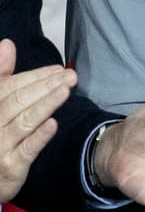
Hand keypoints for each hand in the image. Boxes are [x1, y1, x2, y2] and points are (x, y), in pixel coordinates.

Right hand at [0, 38, 76, 201]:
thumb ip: (1, 76)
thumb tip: (7, 44)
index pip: (9, 88)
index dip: (34, 77)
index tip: (58, 69)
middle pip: (18, 102)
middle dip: (45, 86)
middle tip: (71, 76)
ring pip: (24, 122)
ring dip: (46, 104)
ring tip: (66, 90)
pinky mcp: (10, 167)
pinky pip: (26, 150)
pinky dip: (39, 136)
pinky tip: (54, 123)